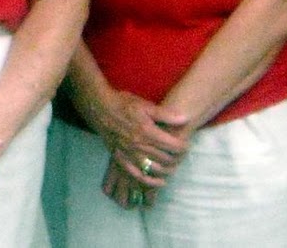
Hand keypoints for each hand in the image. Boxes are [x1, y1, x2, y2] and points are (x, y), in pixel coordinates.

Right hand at [80, 88, 188, 203]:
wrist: (100, 109)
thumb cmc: (123, 104)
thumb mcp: (146, 105)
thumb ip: (165, 114)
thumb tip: (185, 119)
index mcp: (147, 131)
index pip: (173, 145)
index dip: (183, 146)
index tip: (186, 144)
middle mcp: (139, 145)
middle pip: (166, 158)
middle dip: (177, 158)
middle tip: (182, 155)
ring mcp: (130, 154)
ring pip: (154, 168)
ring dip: (167, 170)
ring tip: (174, 167)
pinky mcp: (122, 159)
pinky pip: (138, 175)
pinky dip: (151, 181)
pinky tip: (159, 181)